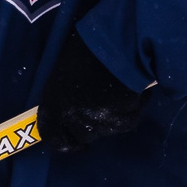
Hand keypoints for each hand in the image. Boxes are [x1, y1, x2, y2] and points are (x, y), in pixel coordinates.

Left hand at [42, 33, 150, 151]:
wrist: (116, 44)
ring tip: (117, 93)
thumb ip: (64, 93)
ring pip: (105, 130)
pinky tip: (133, 92)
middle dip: (90, 126)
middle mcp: (72, 118)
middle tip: (101, 106)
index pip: (52, 136)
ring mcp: (97, 122)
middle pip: (82, 135)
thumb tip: (70, 103)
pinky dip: (132, 109)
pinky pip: (128, 122)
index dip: (62, 142)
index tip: (72, 142)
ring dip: (111, 117)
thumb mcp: (66, 70)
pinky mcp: (121, 122)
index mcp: (53, 104)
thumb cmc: (87, 48)